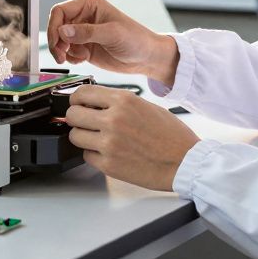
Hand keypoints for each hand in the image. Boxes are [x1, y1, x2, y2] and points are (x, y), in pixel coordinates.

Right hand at [47, 0, 178, 84]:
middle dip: (56, 42)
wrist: (147, 57)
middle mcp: (84, 16)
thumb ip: (86, 32)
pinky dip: (70, 57)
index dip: (54, 27)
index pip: (60, 11)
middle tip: (61, 55)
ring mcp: (83, 32)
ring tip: (79, 57)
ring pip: (60, 40)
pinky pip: (67, 51)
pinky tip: (82, 59)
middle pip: (56, 26)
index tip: (57, 43)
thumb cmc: (136, 40)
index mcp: (90, 4)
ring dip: (63, 51)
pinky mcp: (84, 46)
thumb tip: (63, 31)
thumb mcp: (112, 34)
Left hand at [65, 85, 199, 191]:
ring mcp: (109, 143)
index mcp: (124, 101)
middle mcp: (113, 120)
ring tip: (97, 139)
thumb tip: (96, 103)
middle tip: (84, 122)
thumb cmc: (171, 135)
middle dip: (76, 118)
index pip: (82, 94)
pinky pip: (86, 156)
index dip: (77, 100)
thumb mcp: (146, 106)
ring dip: (83, 137)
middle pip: (72, 115)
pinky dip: (94, 155)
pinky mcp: (109, 165)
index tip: (78, 104)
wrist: (185, 162)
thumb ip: (119, 103)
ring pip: (75, 136)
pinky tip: (108, 152)